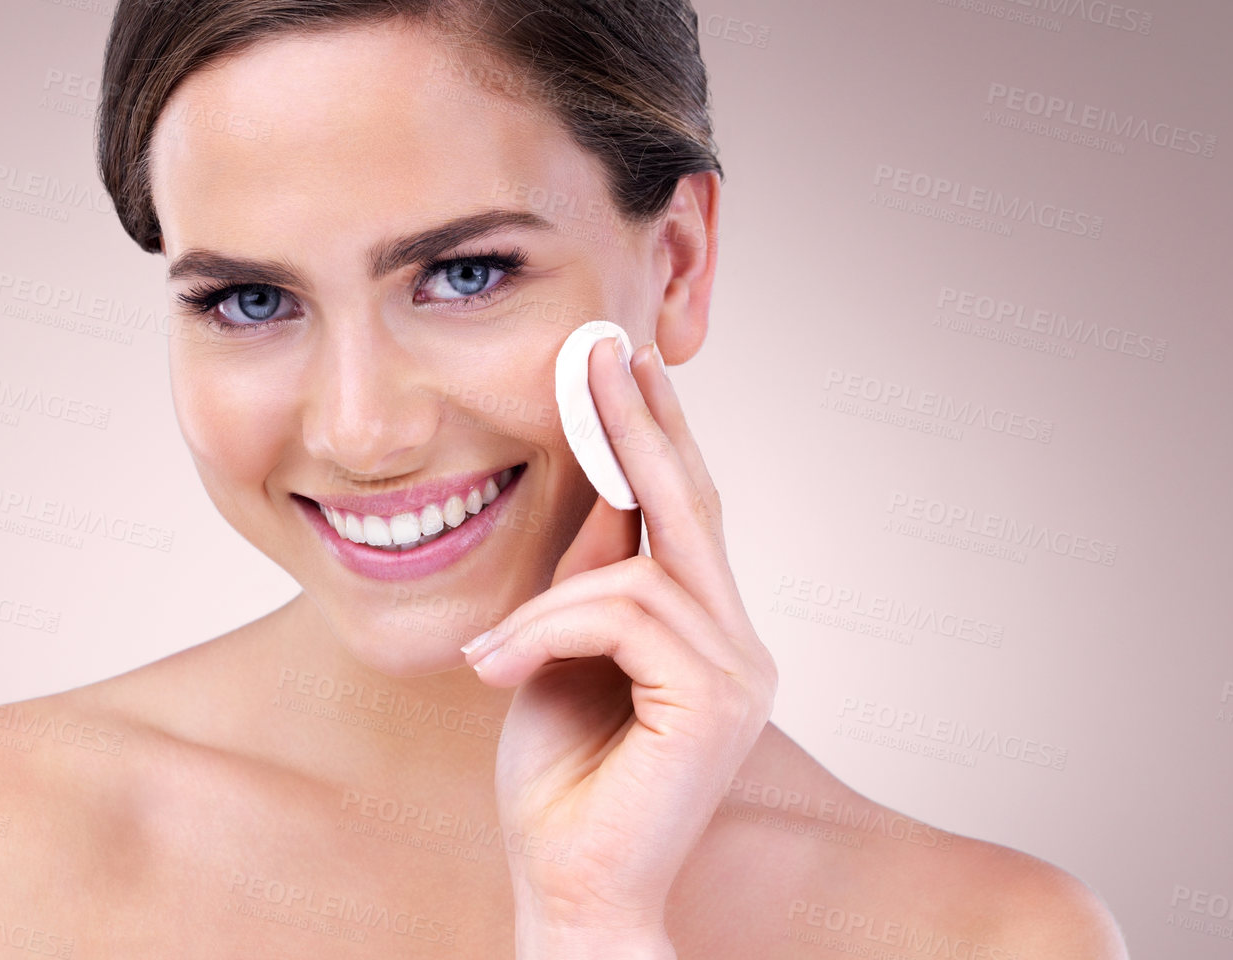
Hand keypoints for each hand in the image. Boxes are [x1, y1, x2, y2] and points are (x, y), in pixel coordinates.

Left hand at [462, 337, 777, 943]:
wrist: (568, 885)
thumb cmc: (559, 780)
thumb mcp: (556, 653)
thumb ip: (585, 579)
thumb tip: (595, 487)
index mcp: (704, 633)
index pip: (685, 514)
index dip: (657, 434)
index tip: (626, 364)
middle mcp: (736, 645)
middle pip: (691, 508)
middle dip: (640, 423)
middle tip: (604, 348)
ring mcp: (737, 672)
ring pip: (639, 570)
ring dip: (550, 601)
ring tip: (495, 656)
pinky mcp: (717, 701)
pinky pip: (622, 614)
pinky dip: (548, 630)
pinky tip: (500, 671)